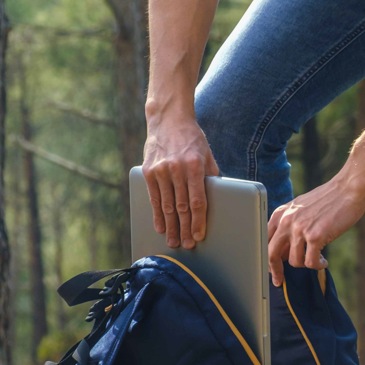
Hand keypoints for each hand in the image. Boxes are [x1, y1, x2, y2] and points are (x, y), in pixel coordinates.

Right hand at [142, 118, 219, 248]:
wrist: (168, 119)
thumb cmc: (192, 139)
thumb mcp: (207, 155)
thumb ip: (210, 177)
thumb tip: (217, 200)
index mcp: (194, 166)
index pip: (197, 200)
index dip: (198, 221)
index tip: (199, 235)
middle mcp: (176, 169)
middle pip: (181, 207)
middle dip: (185, 229)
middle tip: (187, 245)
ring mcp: (160, 170)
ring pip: (166, 206)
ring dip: (171, 227)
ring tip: (174, 242)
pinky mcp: (148, 171)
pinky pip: (154, 198)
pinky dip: (157, 215)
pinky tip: (160, 227)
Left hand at [267, 177, 364, 285]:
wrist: (348, 190)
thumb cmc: (328, 200)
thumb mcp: (301, 209)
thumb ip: (289, 225)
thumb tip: (284, 252)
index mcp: (281, 214)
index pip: (264, 240)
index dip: (266, 258)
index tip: (271, 270)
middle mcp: (287, 221)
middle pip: (271, 254)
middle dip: (275, 270)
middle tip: (280, 280)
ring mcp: (300, 229)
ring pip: (294, 261)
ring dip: (306, 264)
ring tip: (317, 258)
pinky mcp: (316, 236)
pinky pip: (311, 262)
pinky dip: (318, 266)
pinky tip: (324, 262)